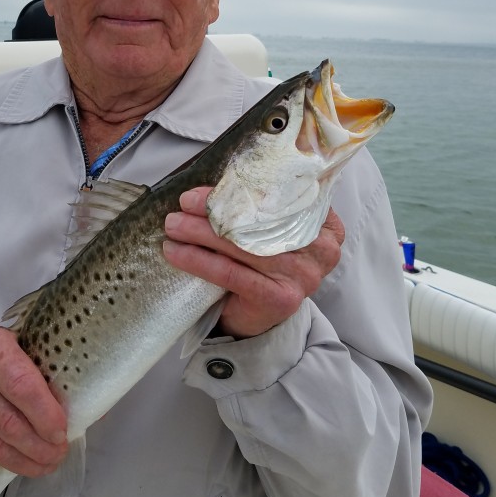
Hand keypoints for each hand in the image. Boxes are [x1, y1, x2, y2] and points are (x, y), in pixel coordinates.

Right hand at [0, 325, 68, 473]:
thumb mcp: (30, 352)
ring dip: (18, 460)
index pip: (21, 385)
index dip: (44, 415)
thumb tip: (88, 408)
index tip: (61, 434)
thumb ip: (54, 374)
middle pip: (6, 420)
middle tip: (57, 456)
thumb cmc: (6, 361)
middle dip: (37, 446)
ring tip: (41, 464)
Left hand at [163, 187, 344, 338]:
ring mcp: (304, 275)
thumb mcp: (265, 227)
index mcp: (322, 220)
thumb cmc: (262, 259)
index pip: (281, 195)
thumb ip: (254, 204)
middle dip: (215, 210)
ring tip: (173, 225)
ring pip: (241, 245)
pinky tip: (175, 252)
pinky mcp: (281, 299)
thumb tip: (207, 183)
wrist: (259, 313)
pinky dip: (198, 260)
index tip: (208, 186)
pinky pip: (230, 272)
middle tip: (183, 202)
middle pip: (259, 220)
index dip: (242, 188)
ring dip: (199, 232)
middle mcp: (321, 247)